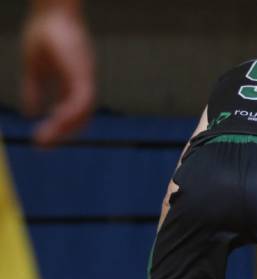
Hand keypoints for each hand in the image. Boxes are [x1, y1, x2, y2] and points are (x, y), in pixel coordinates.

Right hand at [21, 2, 94, 146]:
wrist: (52, 11)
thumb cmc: (45, 33)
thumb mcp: (35, 67)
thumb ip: (34, 90)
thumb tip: (30, 112)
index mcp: (74, 83)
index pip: (73, 112)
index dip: (61, 127)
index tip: (44, 138)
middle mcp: (83, 83)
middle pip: (80, 117)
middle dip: (62, 133)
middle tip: (43, 146)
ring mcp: (86, 78)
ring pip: (82, 111)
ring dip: (64, 127)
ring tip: (44, 138)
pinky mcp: (83, 72)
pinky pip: (82, 98)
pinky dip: (71, 112)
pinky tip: (55, 119)